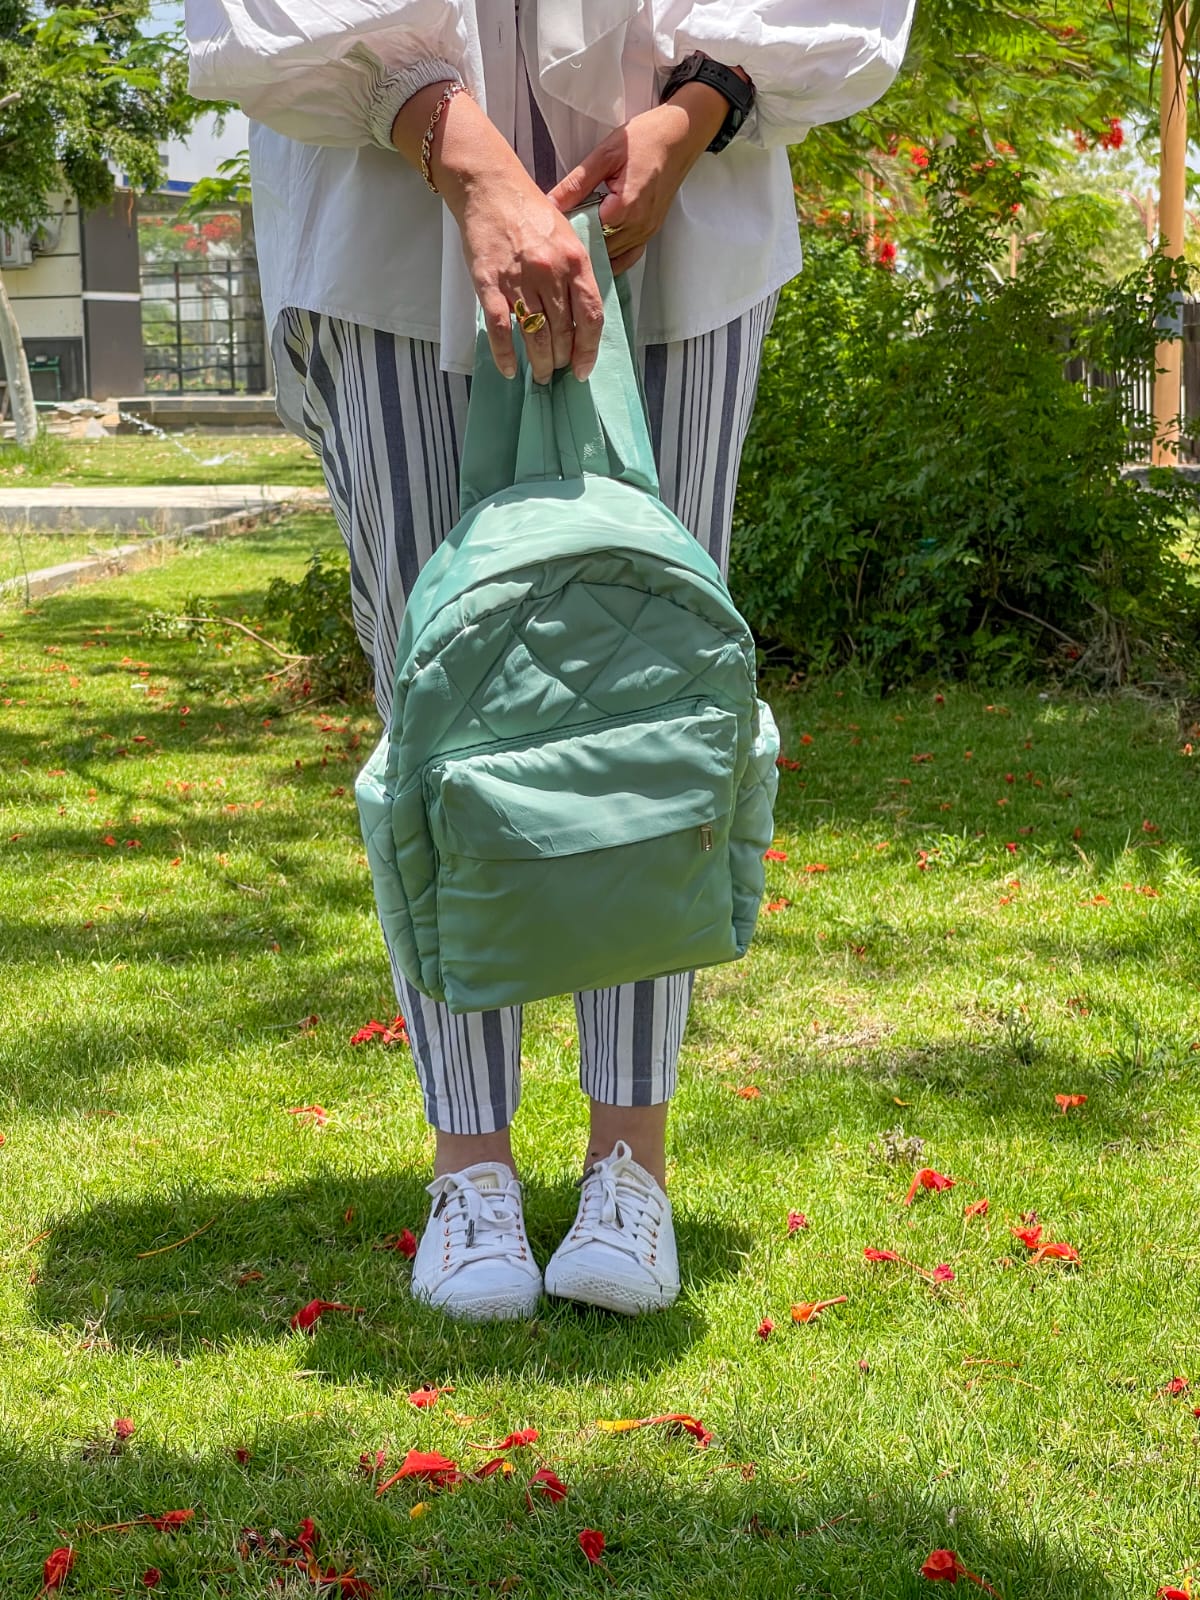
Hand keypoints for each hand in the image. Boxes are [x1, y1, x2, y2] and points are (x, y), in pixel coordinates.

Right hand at [392, 85, 602, 381]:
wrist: (490, 186)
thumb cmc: (529, 211)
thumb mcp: (566, 235)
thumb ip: (575, 272)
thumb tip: (581, 315)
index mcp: (575, 260)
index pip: (590, 316)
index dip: (588, 349)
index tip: (583, 368)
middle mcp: (551, 272)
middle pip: (563, 331)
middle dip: (561, 359)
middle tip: (556, 370)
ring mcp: (520, 279)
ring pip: (536, 335)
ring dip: (539, 362)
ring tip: (539, 375)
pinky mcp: (490, 283)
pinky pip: (500, 328)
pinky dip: (505, 354)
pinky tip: (509, 369)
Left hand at [548, 84, 728, 272]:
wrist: (680, 135)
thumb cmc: (646, 138)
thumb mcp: (605, 155)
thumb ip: (576, 184)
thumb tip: (550, 202)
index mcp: (624, 208)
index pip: (586, 233)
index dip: (568, 230)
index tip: (554, 225)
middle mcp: (638, 226)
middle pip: (599, 249)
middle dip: (580, 243)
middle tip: (561, 235)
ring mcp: (647, 232)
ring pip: (613, 258)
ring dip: (595, 253)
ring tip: (576, 242)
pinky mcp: (651, 231)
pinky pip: (629, 256)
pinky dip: (613, 258)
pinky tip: (599, 253)